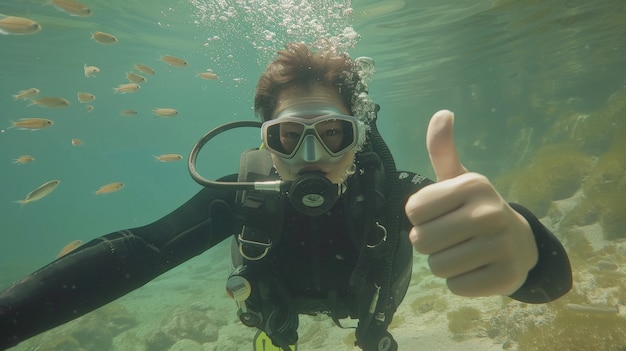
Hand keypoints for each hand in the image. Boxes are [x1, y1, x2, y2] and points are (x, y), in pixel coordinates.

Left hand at [404, 110, 537, 296]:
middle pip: (421, 241)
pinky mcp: (507, 277)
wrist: (520, 242)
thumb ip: (442, 150)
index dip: (420, 217)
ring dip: (444, 264)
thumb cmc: (476, 209)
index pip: (413, 211)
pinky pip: (457, 287)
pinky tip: (477, 269)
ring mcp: (502, 246)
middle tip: (451, 237)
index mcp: (473, 185)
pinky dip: (461, 283)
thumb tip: (442, 113)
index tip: (440, 214)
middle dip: (429, 243)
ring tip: (464, 252)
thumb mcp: (459, 179)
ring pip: (437, 267)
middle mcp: (489, 212)